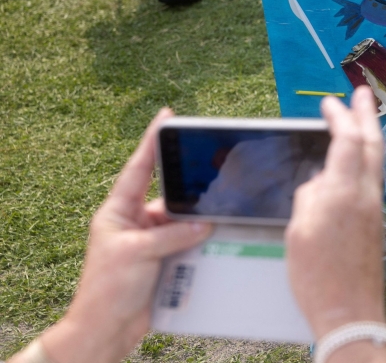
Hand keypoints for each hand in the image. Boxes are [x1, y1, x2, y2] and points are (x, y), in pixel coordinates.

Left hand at [36, 109, 213, 362]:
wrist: (106, 330)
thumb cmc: (106, 289)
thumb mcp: (137, 254)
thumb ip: (171, 235)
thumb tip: (204, 224)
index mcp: (118, 211)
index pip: (139, 168)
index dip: (151, 141)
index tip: (165, 117)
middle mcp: (136, 222)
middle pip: (170, 196)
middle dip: (190, 193)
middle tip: (212, 175)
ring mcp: (151, 242)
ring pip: (185, 222)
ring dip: (199, 226)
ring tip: (216, 222)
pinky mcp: (164, 261)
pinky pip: (190, 245)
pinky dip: (203, 246)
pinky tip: (215, 246)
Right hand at [286, 89, 385, 362]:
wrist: (350, 310)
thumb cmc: (318, 276)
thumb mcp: (298, 231)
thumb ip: (309, 197)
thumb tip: (318, 183)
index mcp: (345, 191)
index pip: (348, 140)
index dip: (340, 117)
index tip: (330, 102)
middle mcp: (367, 194)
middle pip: (372, 143)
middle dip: (367, 114)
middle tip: (363, 92)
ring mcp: (375, 208)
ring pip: (376, 160)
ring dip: (368, 134)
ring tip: (360, 119)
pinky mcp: (375, 222)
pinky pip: (372, 178)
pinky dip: (365, 158)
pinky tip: (354, 162)